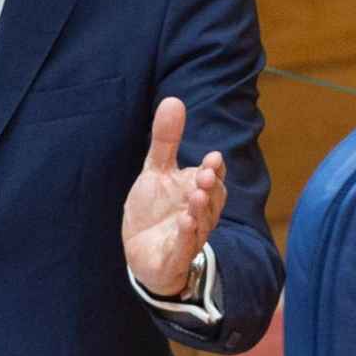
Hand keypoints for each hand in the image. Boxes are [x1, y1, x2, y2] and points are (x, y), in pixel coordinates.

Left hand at [121, 97, 226, 296]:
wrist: (142, 252)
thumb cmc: (155, 209)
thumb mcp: (156, 171)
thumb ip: (165, 140)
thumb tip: (173, 100)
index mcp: (196, 190)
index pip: (212, 176)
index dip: (213, 168)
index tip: (211, 157)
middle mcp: (199, 212)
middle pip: (212, 198)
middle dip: (210, 187)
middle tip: (204, 174)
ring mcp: (189, 235)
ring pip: (202, 222)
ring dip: (201, 210)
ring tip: (196, 196)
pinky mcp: (176, 255)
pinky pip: (186, 245)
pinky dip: (187, 235)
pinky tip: (185, 222)